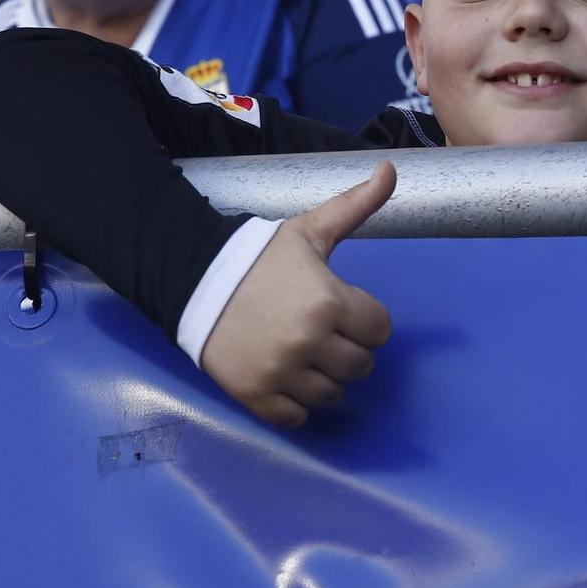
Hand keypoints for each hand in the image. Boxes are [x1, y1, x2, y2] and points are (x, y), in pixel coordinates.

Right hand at [199, 162, 396, 426]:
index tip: (345, 310)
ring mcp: (281, 373)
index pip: (380, 330)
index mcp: (329, 301)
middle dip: (349, 349)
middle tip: (324, 332)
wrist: (195, 280)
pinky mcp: (256, 396)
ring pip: (332, 395)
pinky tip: (287, 377)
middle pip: (361, 366)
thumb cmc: (260, 257)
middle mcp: (309, 341)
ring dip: (325, 378)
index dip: (367, 319)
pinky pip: (298, 418)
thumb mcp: (310, 229)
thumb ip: (355, 205)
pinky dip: (297, 404)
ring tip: (305, 354)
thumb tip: (391, 169)